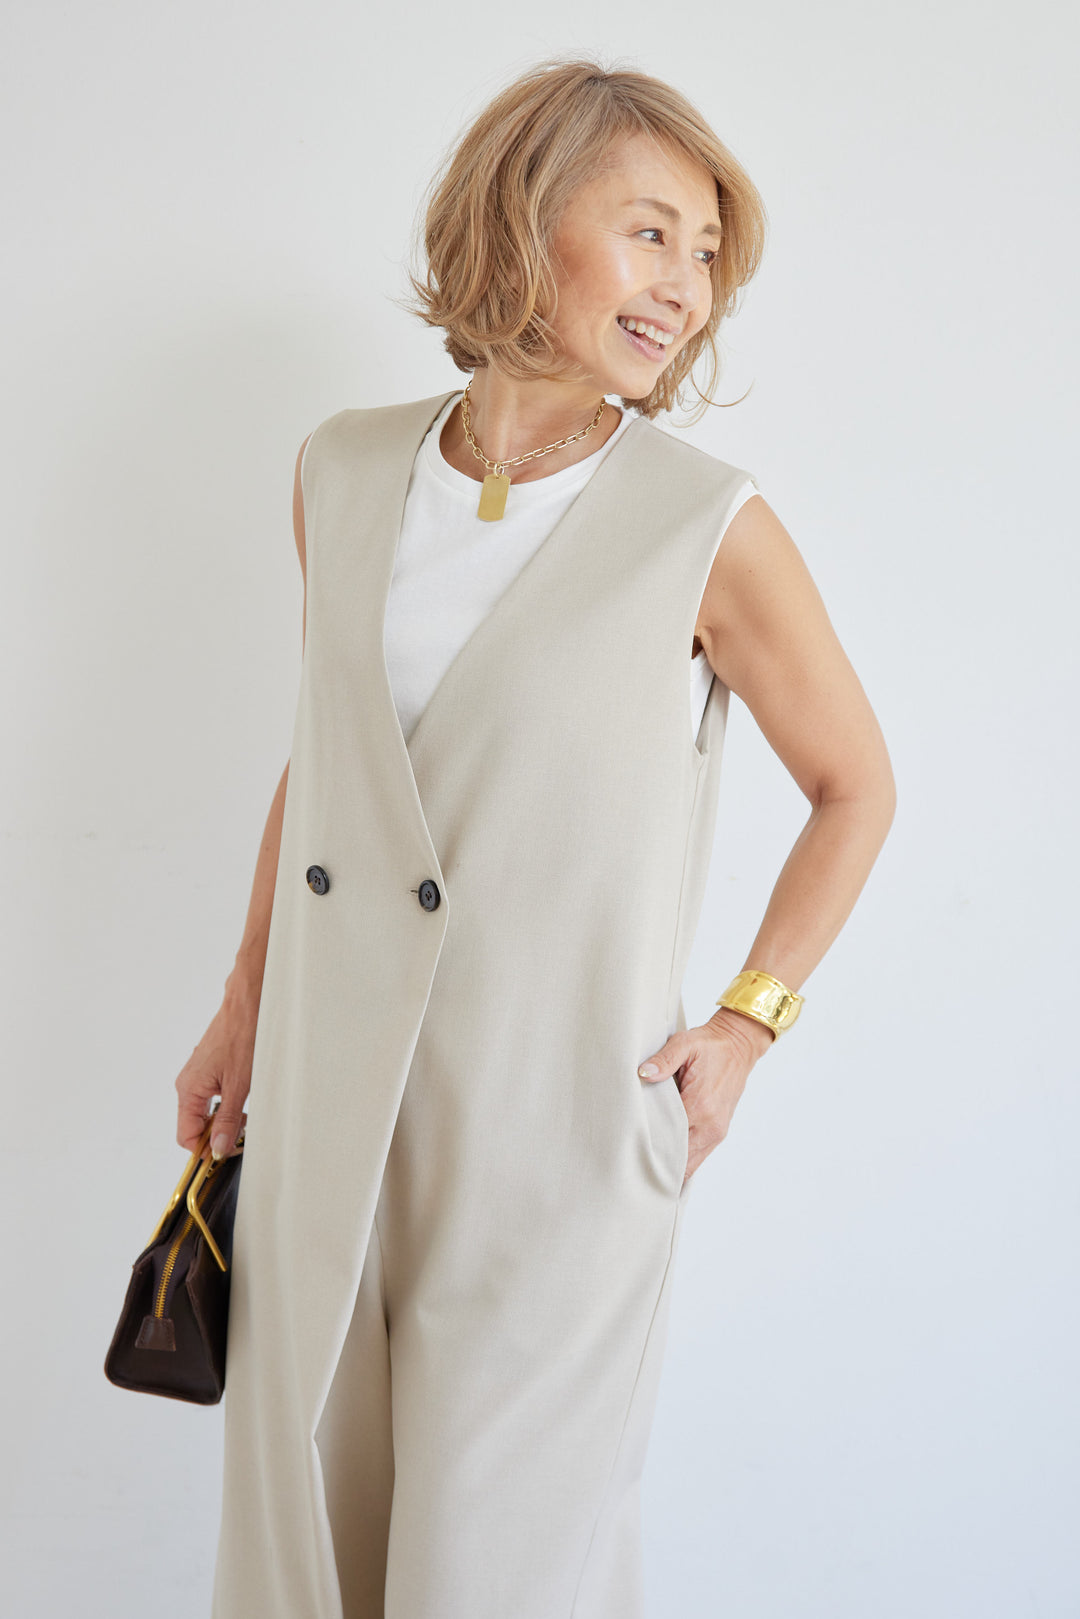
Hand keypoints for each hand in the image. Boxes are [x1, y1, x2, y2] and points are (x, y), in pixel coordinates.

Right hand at [175, 987, 256, 1161]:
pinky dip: (226, 1104)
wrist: (248, 1005)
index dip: (206, 1149)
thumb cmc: (243, 1036)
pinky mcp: (209, 1069)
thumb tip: (218, 1147)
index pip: (187, 1137)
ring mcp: (198, 1076)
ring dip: (224, 1119)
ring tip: (245, 1112)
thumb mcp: (239, 1086)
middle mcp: (188, 1084)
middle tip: (242, 1130)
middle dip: (218, 1134)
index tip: (227, 1150)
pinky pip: (212, 1098)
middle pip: (195, 1126)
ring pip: (205, 1112)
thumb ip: (227, 1120)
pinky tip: (243, 1098)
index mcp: (188, 1090)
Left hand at [637, 1008, 774, 1183]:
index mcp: (700, 1105)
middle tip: (632, 1162)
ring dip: (670, 1164)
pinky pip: (699, 1156)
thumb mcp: (685, 1044)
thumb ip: (664, 1060)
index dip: (649, 1145)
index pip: (669, 1139)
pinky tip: (665, 1157)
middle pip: (680, 1160)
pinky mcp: (719, 1132)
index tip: (630, 1148)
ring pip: (691, 1164)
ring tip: (646, 1164)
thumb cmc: (710, 1045)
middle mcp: (710, 1125)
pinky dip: (683, 1160)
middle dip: (658, 1163)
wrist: (738, 1046)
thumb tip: (644, 1073)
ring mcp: (717, 1131)